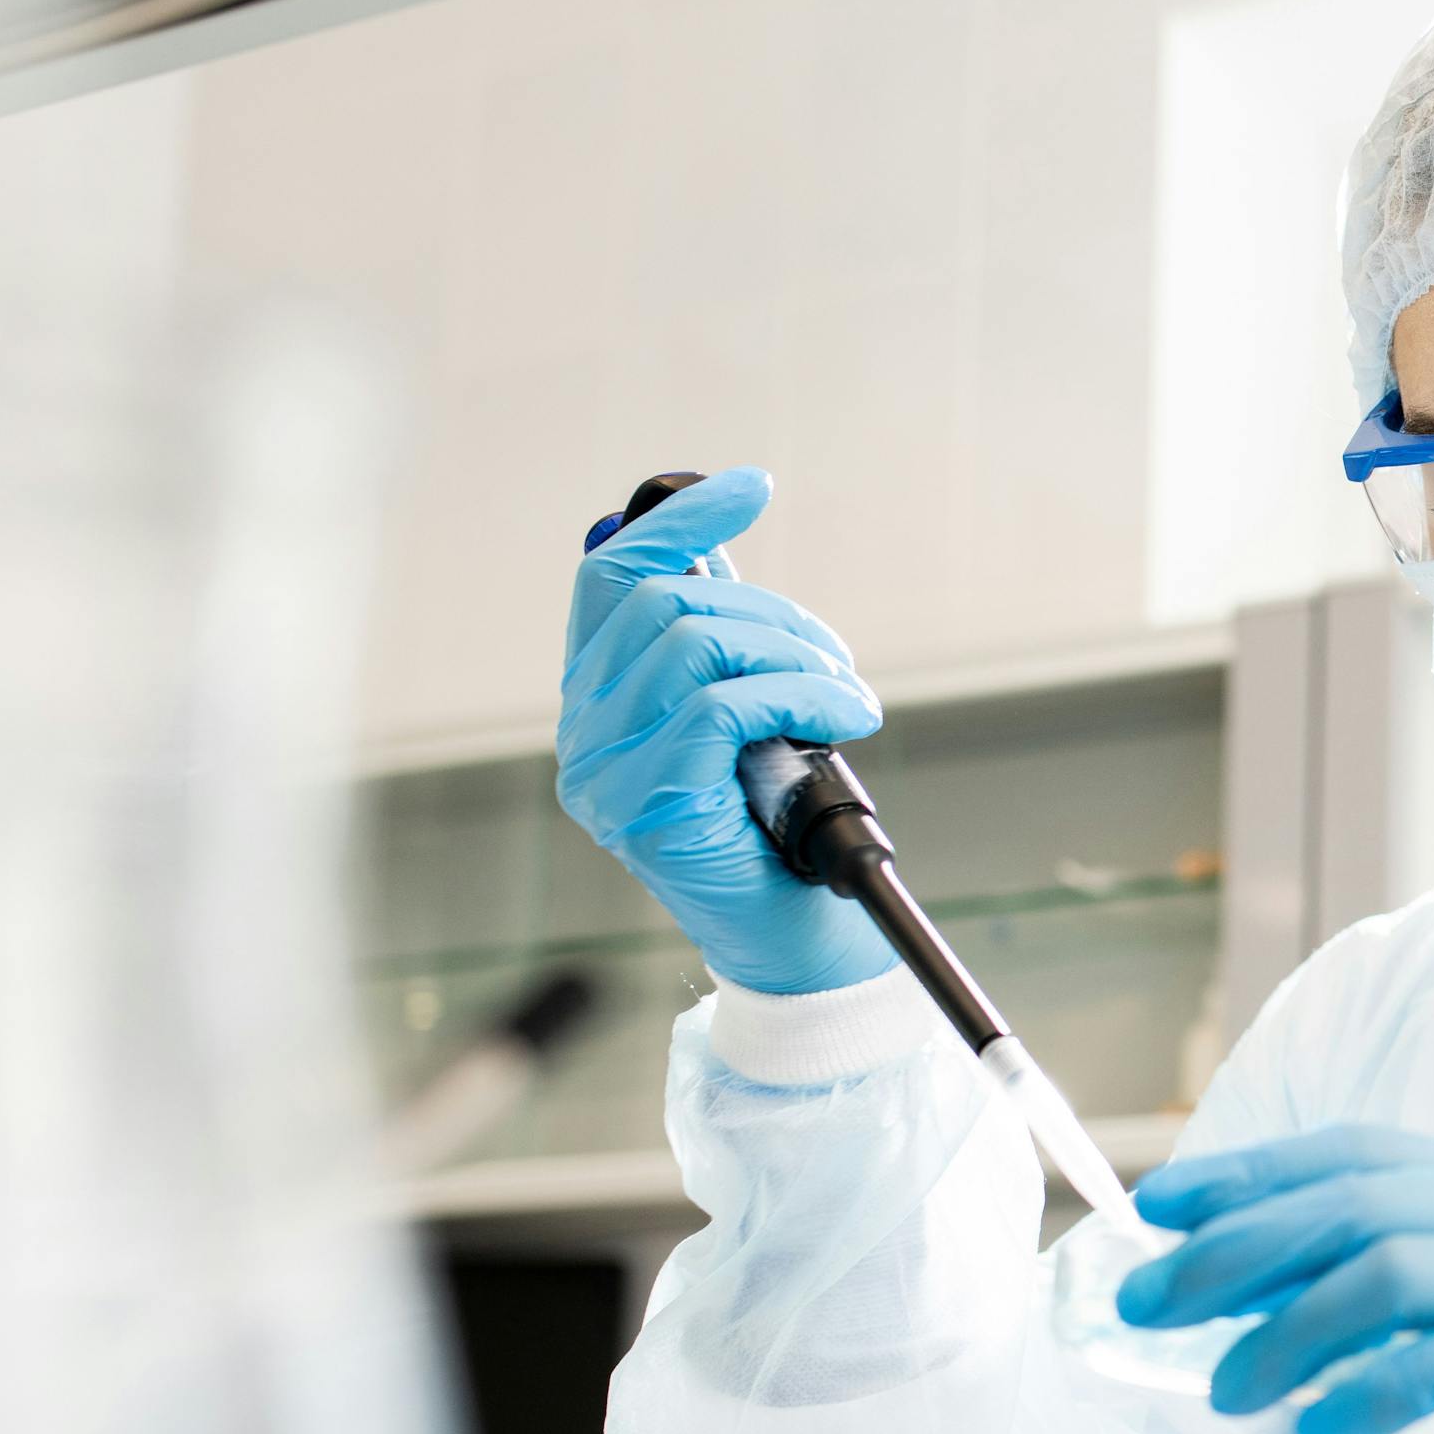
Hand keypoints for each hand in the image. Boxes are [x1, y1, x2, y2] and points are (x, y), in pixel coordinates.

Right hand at [555, 466, 895, 995]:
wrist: (796, 946)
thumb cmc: (779, 833)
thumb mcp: (749, 722)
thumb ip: (720, 651)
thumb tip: (715, 551)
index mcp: (599, 700)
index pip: (612, 577)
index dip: (680, 521)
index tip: (753, 487)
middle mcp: (584, 733)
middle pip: (664, 604)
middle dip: (772, 613)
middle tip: (836, 659)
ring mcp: (604, 773)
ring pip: (694, 645)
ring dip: (795, 655)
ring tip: (848, 696)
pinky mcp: (648, 806)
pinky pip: (723, 705)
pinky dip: (802, 694)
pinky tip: (848, 714)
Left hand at [1119, 1127, 1433, 1433]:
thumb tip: (1325, 1316)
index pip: (1361, 1155)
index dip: (1253, 1176)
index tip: (1160, 1209)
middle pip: (1354, 1202)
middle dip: (1233, 1247)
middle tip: (1143, 1302)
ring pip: (1390, 1270)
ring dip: (1285, 1328)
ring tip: (1222, 1390)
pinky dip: (1373, 1391)